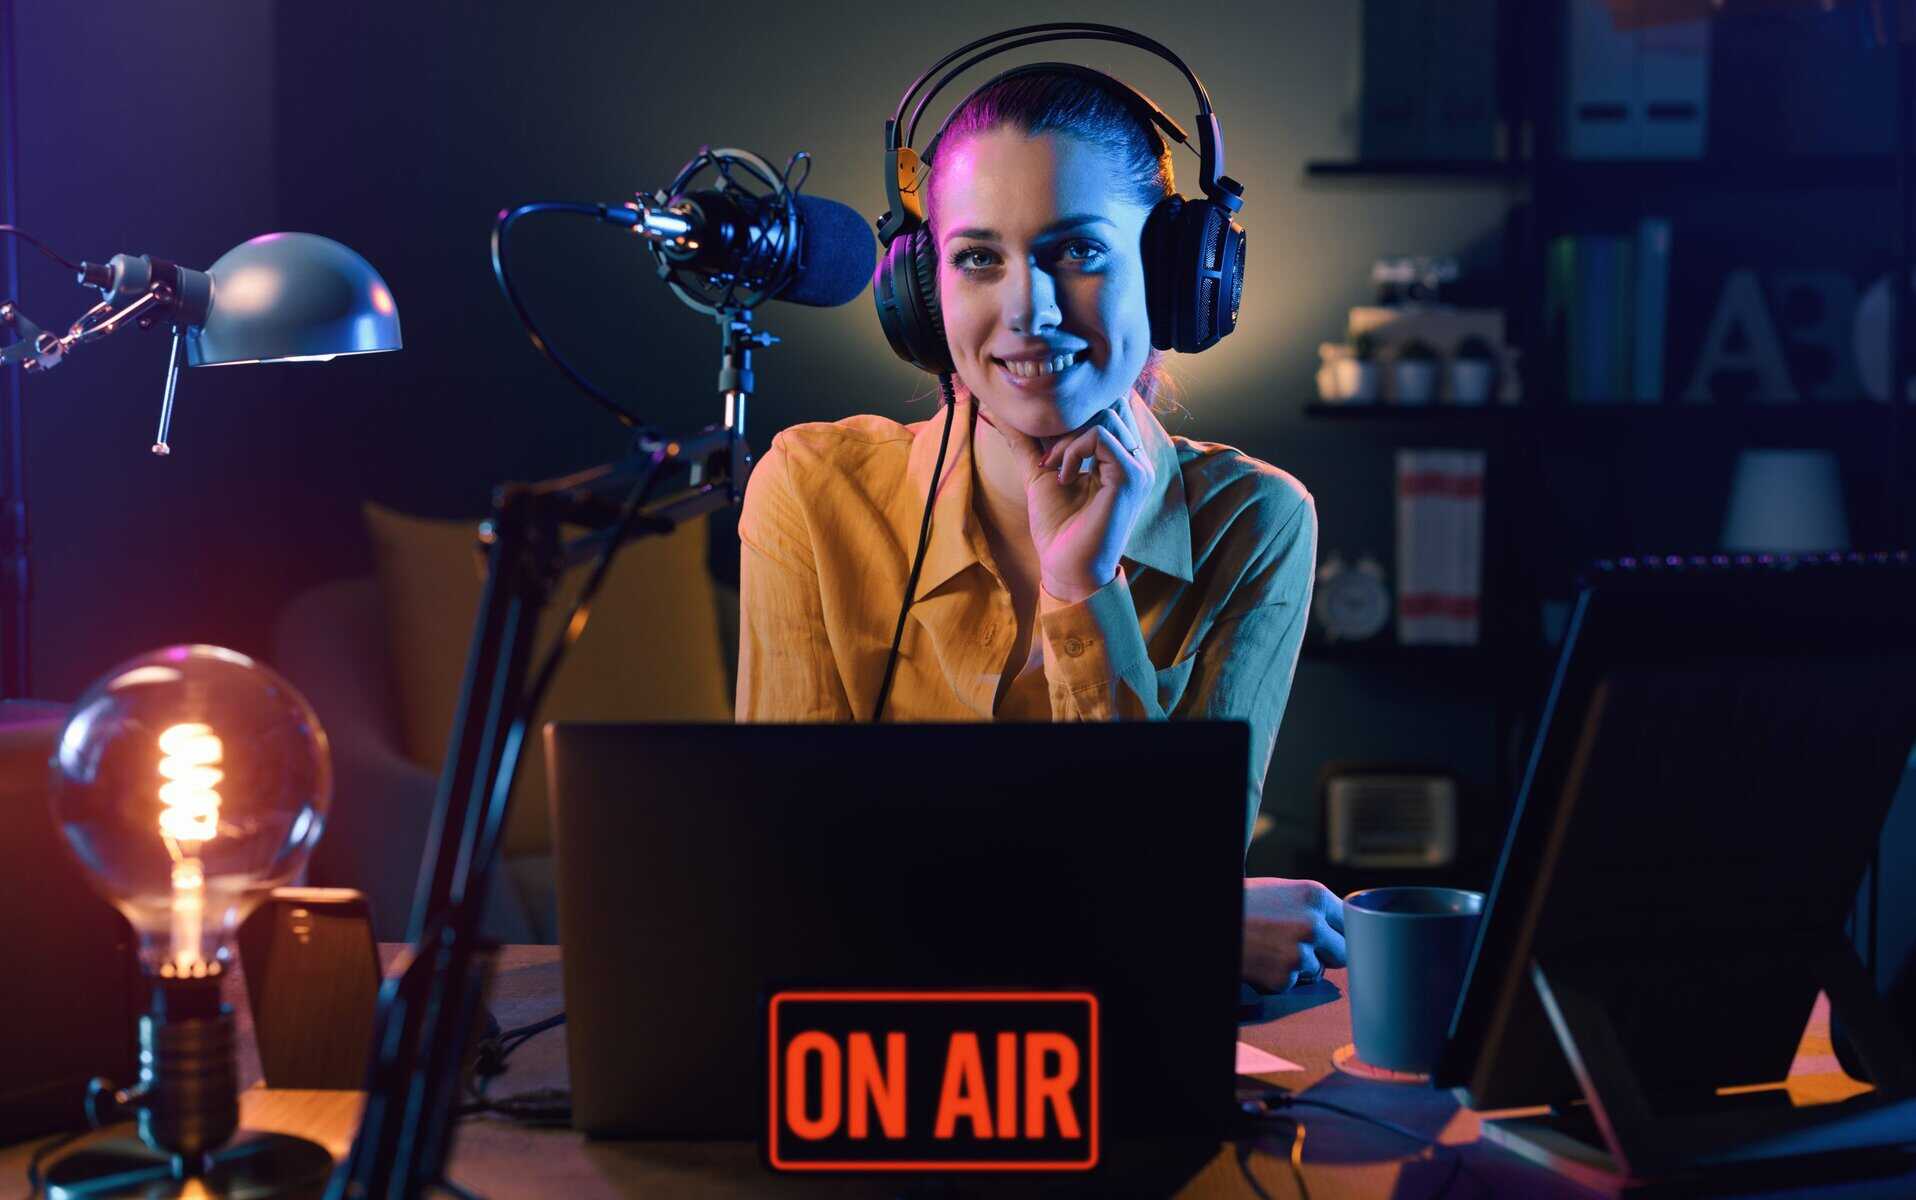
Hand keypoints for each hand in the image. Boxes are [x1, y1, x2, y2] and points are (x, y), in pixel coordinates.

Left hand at [991, 397, 1155, 603]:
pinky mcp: (1131, 478)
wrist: (1065, 567)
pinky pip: (1101, 437)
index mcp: (1121, 456)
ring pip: (1103, 418)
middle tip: (1046, 460)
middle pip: (1105, 407)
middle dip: (1066, 425)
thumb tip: (1000, 409)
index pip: (1106, 409)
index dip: (1072, 416)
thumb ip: (1027, 440)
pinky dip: (1073, 451)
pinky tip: (1063, 477)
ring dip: (1067, 439)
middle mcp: (1135, 458)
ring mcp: (1137, 467)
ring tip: (1054, 468)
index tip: (1045, 448)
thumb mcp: (1039, 472)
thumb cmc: (1058, 528)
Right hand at [1242, 878, 1346, 992]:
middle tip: (1299, 946)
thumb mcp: (1284, 892)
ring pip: (1317, 970)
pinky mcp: (1284, 977)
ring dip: (1300, 966)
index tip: (1334, 938)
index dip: (1339, 933)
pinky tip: (1262, 960)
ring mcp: (1299, 952)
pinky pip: (1293, 983)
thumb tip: (1343, 930)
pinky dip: (1279, 977)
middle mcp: (1312, 923)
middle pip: (1343, 952)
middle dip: (1325, 954)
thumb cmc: (1246, 904)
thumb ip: (1315, 908)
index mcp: (1315, 895)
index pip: (1350, 923)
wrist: (1215, 921)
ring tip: (1272, 949)